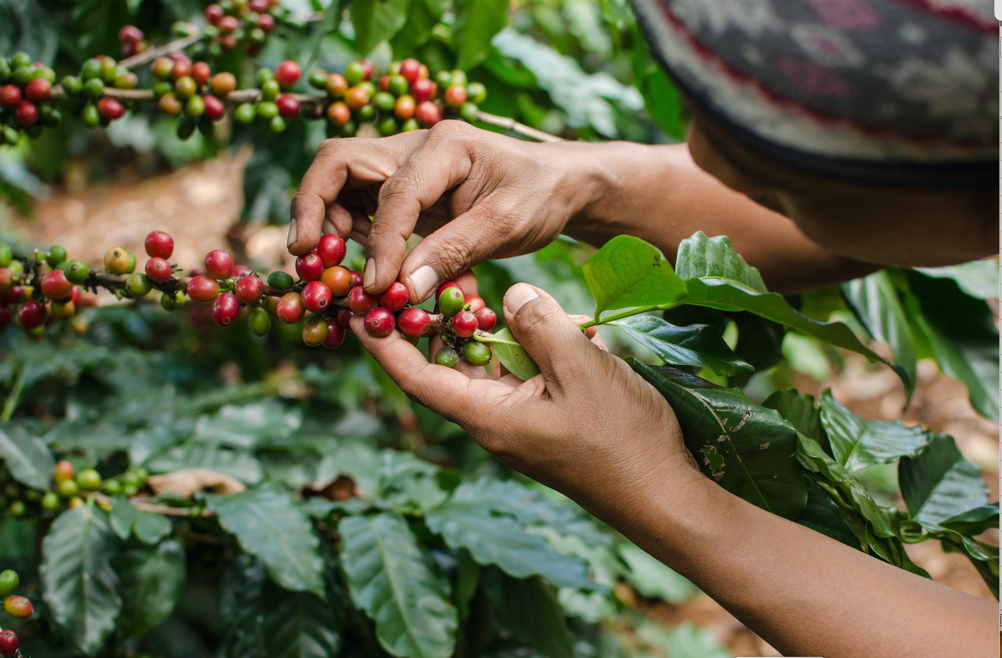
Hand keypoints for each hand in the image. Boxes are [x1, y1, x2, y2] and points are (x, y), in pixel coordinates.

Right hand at [289, 121, 595, 302]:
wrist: (557, 184)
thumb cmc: (540, 196)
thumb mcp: (507, 225)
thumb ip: (454, 252)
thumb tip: (403, 289)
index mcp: (444, 146)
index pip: (394, 192)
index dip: (381, 243)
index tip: (378, 287)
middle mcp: (414, 147)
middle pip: (338, 163)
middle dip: (313, 207)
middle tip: (305, 256)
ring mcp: (404, 165)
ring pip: (340, 183)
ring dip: (327, 222)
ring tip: (331, 267)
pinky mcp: (403, 189)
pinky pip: (360, 206)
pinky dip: (351, 235)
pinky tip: (363, 266)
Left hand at [350, 278, 701, 519]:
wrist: (663, 492)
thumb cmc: (621, 439)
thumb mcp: (580, 370)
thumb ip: (539, 325)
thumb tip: (510, 295)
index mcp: (487, 417)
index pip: (417, 377)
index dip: (384, 343)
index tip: (359, 308)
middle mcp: (495, 420)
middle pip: (447, 366)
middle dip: (433, 323)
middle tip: (423, 277)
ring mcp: (521, 420)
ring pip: (486, 366)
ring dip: (481, 330)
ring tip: (471, 287)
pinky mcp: (547, 417)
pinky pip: (519, 374)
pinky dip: (519, 344)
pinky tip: (534, 318)